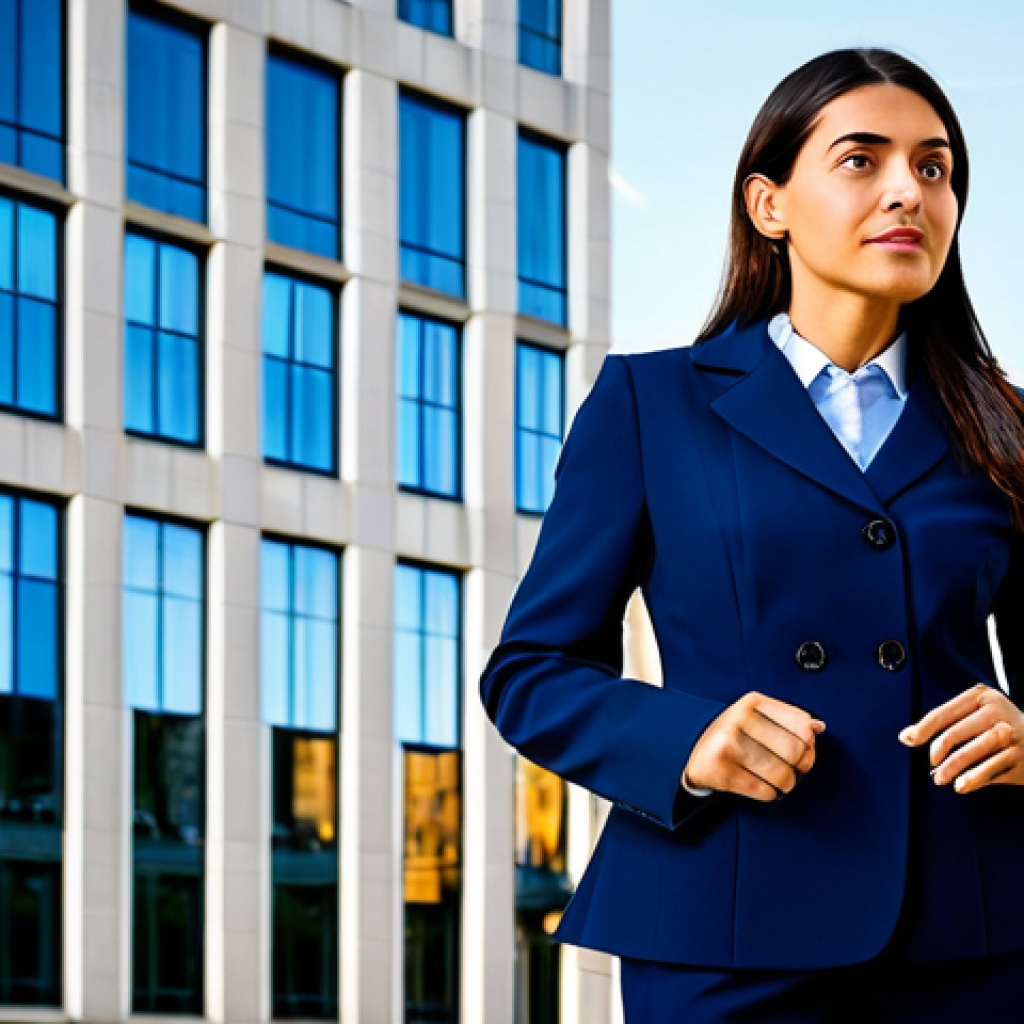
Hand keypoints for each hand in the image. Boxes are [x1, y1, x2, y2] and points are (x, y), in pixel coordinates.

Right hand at [682, 691, 825, 801]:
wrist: (696, 753)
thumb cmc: (735, 735)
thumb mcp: (760, 718)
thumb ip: (791, 720)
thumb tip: (819, 726)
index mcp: (753, 701)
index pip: (803, 728)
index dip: (810, 746)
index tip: (804, 750)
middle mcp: (738, 718)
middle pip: (795, 752)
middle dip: (799, 767)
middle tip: (792, 769)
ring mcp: (727, 743)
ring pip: (781, 775)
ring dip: (785, 784)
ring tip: (778, 780)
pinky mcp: (721, 770)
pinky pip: (765, 792)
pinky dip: (769, 793)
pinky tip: (760, 784)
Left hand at [899, 683, 1023, 792]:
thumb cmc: (997, 725)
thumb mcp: (975, 714)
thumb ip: (946, 724)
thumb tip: (907, 736)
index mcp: (981, 697)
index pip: (945, 712)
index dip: (924, 727)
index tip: (907, 739)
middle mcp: (998, 712)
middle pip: (960, 730)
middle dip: (940, 749)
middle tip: (932, 764)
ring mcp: (1011, 734)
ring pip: (977, 749)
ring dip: (955, 766)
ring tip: (941, 778)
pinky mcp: (1020, 756)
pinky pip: (993, 767)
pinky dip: (974, 777)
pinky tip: (962, 784)